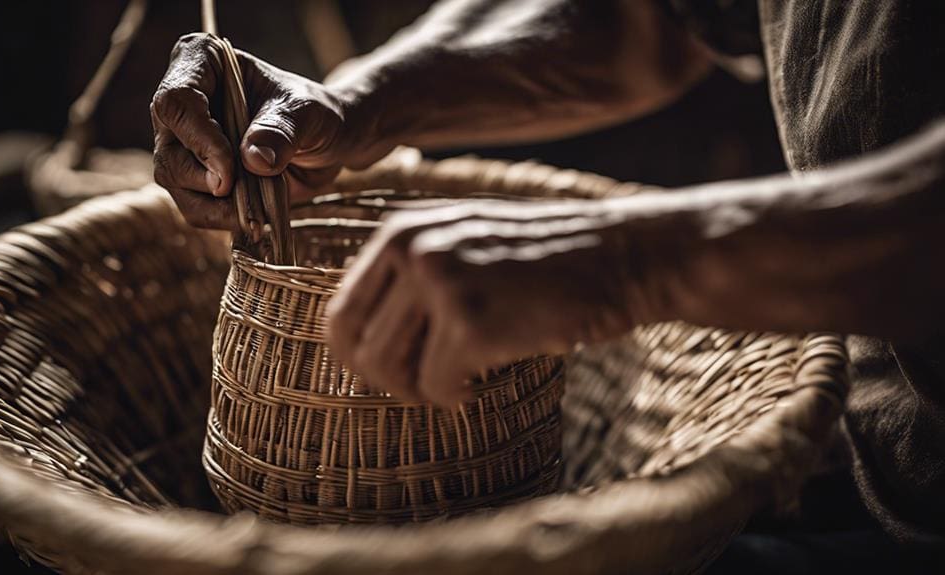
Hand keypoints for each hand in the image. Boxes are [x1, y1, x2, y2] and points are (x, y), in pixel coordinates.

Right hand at [151, 33, 365, 229]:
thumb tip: (253, 159)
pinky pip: (192, 206)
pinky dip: (220, 217)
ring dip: (214, 203)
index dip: (199, 139)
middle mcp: (182, 101)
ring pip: (175, 181)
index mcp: (202, 62)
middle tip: (241, 190)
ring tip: (254, 205)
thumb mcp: (307, 114)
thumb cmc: (312, 113)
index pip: (177, 100)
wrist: (323, 141)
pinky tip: (249, 214)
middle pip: (170, 149)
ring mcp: (183, 141)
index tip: (231, 167)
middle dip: (206, 178)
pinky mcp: (194, 176)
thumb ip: (281, 131)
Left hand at [327, 199, 667, 405]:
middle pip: (356, 347)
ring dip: (420, 390)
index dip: (359, 355)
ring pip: (389, 370)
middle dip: (387, 380)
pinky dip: (457, 397)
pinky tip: (484, 382)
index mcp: (403, 230)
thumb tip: (359, 341)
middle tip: (425, 385)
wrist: (620, 256)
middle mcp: (413, 249)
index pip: (341, 311)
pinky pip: (436, 386)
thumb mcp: (465, 242)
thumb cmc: (546, 260)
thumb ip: (412, 275)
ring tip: (456, 383)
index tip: (395, 370)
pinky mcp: (471, 321)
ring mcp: (441, 282)